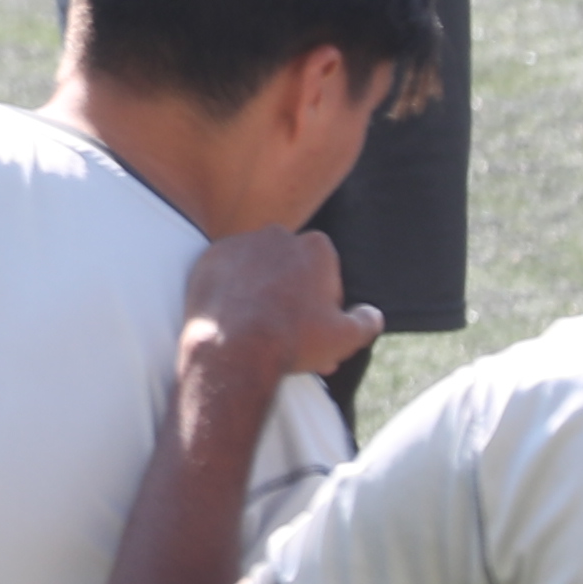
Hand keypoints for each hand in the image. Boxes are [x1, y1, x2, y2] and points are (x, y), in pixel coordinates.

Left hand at [177, 227, 382, 390]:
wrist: (231, 347)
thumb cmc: (293, 340)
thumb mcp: (345, 338)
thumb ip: (366, 322)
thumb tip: (372, 314)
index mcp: (316, 247)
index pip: (326, 275)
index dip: (324, 306)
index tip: (315, 331)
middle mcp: (278, 236)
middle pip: (291, 271)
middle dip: (292, 299)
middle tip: (288, 336)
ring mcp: (241, 244)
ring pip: (258, 271)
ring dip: (261, 293)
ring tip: (259, 331)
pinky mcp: (210, 257)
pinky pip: (227, 275)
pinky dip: (231, 292)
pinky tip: (233, 319)